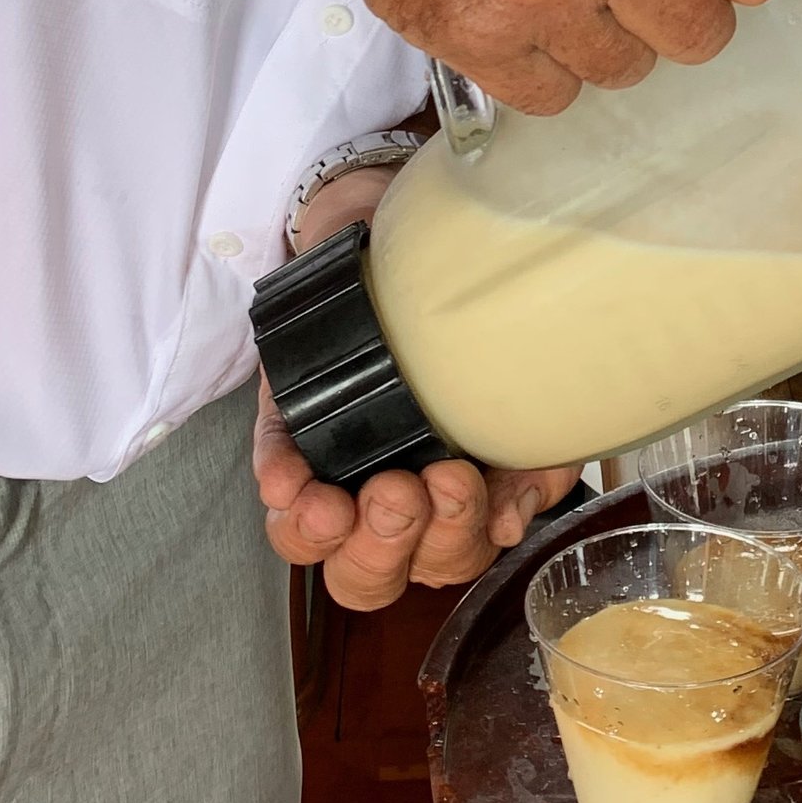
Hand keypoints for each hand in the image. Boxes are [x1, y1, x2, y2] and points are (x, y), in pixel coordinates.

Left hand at [254, 161, 578, 608]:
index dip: (450, 544)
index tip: (464, 484)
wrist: (415, 229)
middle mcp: (383, 492)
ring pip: (309, 544)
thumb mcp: (525, 389)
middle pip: (371, 573)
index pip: (443, 561)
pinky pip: (271, 464)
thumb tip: (509, 526)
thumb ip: (530, 464)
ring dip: (325, 534)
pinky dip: (278, 479)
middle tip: (408, 488)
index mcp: (447, 499)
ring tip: (341, 500)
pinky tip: (288, 480)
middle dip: (390, 545)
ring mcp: (328, 461)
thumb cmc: (477, 318)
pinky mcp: (284, 417)